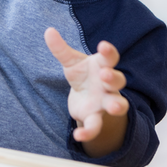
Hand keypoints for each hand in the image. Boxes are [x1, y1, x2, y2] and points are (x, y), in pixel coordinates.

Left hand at [44, 27, 128, 144]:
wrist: (85, 98)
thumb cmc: (83, 75)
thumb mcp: (71, 62)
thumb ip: (60, 49)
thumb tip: (48, 31)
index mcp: (103, 66)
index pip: (110, 57)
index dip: (109, 51)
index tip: (103, 45)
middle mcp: (109, 85)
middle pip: (118, 80)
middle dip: (113, 77)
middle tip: (106, 75)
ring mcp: (105, 102)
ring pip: (117, 104)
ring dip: (117, 105)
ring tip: (113, 106)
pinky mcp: (96, 118)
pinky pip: (96, 126)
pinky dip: (88, 132)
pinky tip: (78, 136)